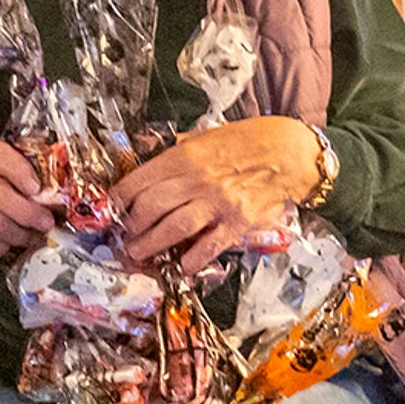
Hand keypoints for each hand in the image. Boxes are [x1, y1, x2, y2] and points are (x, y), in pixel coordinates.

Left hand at [110, 119, 323, 273]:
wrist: (292, 153)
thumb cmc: (250, 141)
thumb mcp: (206, 136)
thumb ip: (179, 150)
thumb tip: (151, 157)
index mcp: (185, 156)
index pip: (139, 181)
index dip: (119, 199)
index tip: (112, 210)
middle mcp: (197, 180)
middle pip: (149, 208)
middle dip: (130, 227)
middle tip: (124, 237)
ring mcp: (218, 203)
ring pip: (172, 229)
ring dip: (150, 245)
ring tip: (138, 254)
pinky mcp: (238, 223)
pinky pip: (208, 247)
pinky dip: (190, 260)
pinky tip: (181, 267)